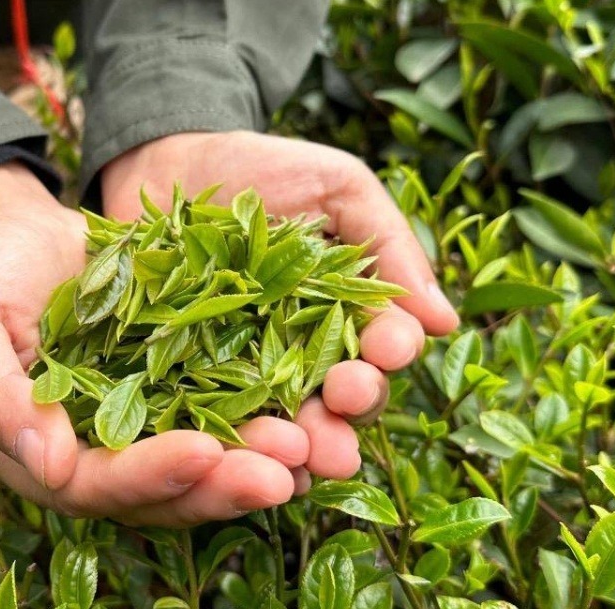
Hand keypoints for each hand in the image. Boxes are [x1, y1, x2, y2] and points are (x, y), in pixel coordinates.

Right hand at [0, 162, 305, 525]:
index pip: (95, 485)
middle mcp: (93, 450)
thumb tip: (50, 467)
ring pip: (205, 458)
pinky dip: (268, 408)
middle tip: (283, 471)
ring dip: (258, 457)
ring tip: (312, 444)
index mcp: (35, 451)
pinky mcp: (177, 380)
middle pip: (163, 490)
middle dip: (223, 483)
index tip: (202, 451)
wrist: (18, 226)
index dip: (149, 475)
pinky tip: (314, 400)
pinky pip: (226, 405)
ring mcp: (139, 418)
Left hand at [102, 131, 459, 478]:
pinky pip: (211, 419)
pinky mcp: (188, 377)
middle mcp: (304, 353)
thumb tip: (444, 322)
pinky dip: (226, 442)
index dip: (388, 355)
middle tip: (343, 407)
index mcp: (349, 313)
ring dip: (298, 445)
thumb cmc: (264, 168)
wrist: (169, 157)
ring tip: (298, 454)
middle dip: (349, 412)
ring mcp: (246, 369)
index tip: (386, 351)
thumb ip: (392, 245)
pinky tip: (233, 457)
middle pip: (340, 400)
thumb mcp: (339, 187)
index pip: (382, 349)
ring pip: (284, 423)